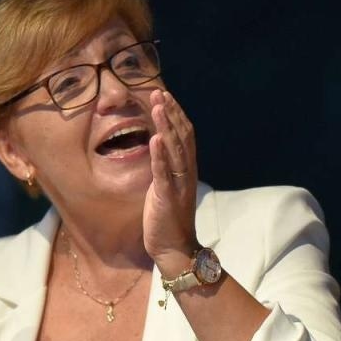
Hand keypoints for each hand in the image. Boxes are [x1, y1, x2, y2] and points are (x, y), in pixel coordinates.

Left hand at [143, 89, 199, 273]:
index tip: (164, 96)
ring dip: (166, 126)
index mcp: (186, 169)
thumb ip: (165, 167)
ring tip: (158, 106)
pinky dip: (160, 155)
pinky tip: (155, 139)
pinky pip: (164, 173)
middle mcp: (186, 173)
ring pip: (175, 149)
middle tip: (159, 92)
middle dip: (171, 113)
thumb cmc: (168, 219)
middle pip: (182, 136)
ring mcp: (178, 184)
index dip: (176, 114)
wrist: (175, 248)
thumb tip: (157, 147)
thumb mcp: (167, 186)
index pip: (185, 135)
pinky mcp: (167, 197)